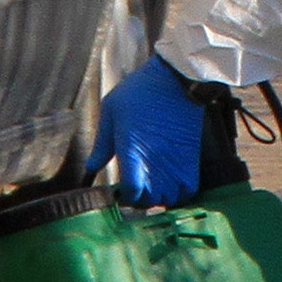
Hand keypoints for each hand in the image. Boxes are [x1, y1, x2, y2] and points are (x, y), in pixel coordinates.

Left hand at [88, 56, 210, 206]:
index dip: (124, 196)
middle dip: (140, 199)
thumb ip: (102, 144)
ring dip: (160, 196)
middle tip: (136, 187)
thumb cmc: (139, 92)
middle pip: (149, 201)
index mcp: (132, 152)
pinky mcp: (191, 159)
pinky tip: (170, 182)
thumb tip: (91, 167)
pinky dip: (180, 192)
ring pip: (169, 198)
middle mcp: (155, 163)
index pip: (131, 193)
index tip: (121, 189)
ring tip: (153, 185)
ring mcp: (175, 162)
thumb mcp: (111, 112)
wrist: (176, 80)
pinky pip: (188, 189)